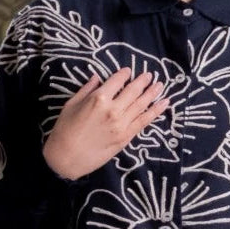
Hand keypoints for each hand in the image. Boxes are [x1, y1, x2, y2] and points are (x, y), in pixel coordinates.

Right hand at [42, 67, 169, 179]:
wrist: (66, 157)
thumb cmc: (64, 130)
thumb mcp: (71, 104)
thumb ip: (86, 89)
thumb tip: (97, 78)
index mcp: (98, 98)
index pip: (116, 81)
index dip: (124, 74)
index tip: (128, 71)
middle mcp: (113, 109)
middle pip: (133, 91)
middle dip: (142, 81)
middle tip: (149, 75)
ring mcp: (122, 124)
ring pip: (142, 104)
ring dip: (152, 93)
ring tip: (160, 85)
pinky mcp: (126, 136)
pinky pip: (144, 121)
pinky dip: (156, 111)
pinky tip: (164, 103)